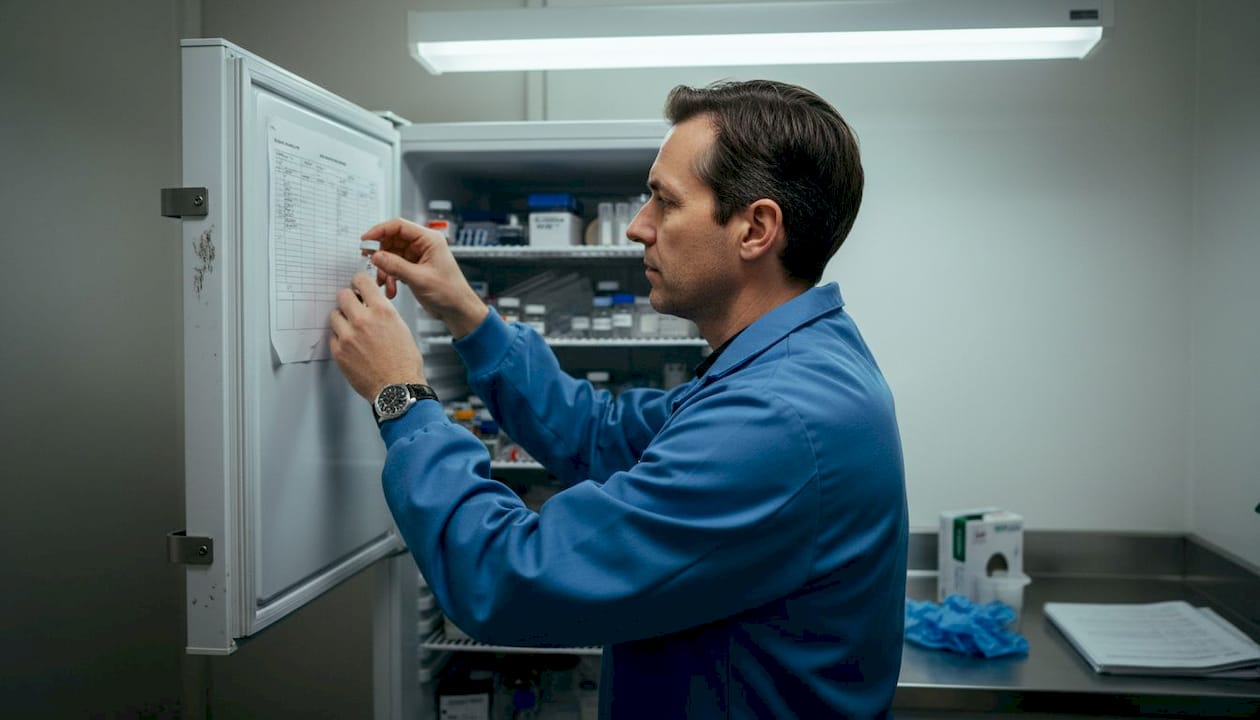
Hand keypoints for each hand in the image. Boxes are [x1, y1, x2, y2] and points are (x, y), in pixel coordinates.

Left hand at [329, 273, 425, 400]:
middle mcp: (363, 320)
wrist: (397, 389)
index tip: (357, 285)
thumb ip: (384, 314)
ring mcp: (348, 336)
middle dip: (348, 300)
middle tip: (352, 306)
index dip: (358, 282)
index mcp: (382, 312)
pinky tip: (351, 344)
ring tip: (352, 328)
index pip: (361, 281)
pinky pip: (332, 336)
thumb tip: (373, 306)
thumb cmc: (404, 364)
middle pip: (342, 295)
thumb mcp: (402, 329)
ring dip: (342, 319)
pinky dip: (339, 337)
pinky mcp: (339, 352)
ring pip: (334, 315)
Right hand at [362, 218, 488, 338]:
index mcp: (429, 239)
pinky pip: (395, 266)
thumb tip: (375, 256)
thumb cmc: (450, 292)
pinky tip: (391, 288)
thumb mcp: (419, 278)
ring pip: (391, 254)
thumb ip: (395, 266)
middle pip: (392, 239)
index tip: (366, 240)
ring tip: (384, 282)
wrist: (457, 310)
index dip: (380, 230)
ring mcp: (418, 256)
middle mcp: (423, 244)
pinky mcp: (414, 267)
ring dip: (385, 269)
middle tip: (371, 264)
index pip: (399, 226)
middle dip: (381, 254)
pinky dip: (390, 276)